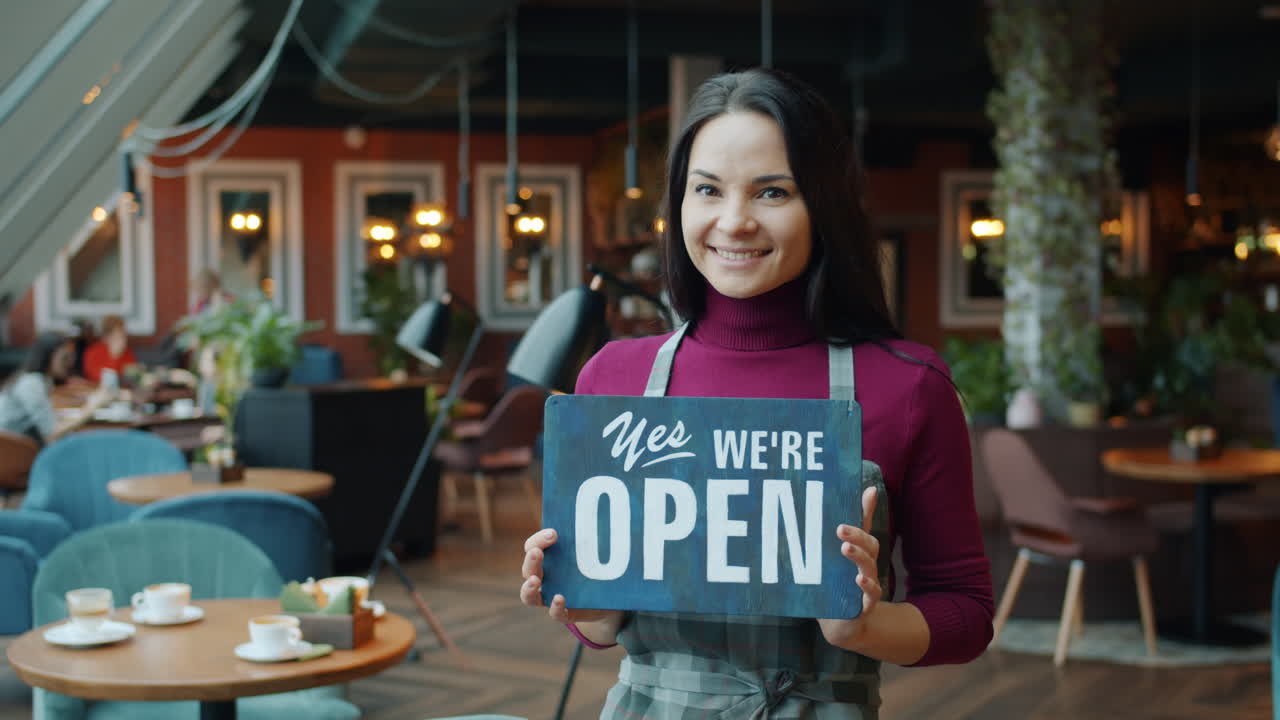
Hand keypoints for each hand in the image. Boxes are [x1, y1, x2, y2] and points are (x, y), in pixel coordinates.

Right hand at [519, 528, 613, 623]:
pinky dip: (555, 607)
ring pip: (530, 596)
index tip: (553, 533)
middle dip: (531, 560)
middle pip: (528, 570)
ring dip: (528, 588)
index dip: (538, 540)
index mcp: (547, 559)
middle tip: (537, 552)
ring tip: (534, 581)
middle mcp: (544, 578)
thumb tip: (606, 519)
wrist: (609, 596)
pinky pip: (555, 614)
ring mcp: (551, 597)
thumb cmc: (595, 567)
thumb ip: (590, 538)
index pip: (532, 546)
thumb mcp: (592, 550)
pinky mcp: (566, 613)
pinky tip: (559, 599)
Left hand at [818, 486, 881, 649]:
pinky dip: (866, 586)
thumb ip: (831, 541)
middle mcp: (866, 565)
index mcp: (858, 552)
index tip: (868, 491)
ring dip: (858, 556)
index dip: (867, 509)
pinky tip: (859, 580)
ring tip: (845, 548)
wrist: (842, 625)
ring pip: (869, 566)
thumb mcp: (830, 560)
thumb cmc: (836, 586)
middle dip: (856, 534)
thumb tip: (826, 513)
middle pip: (869, 545)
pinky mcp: (864, 604)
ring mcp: (867, 584)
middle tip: (840, 528)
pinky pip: (871, 594)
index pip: (864, 526)